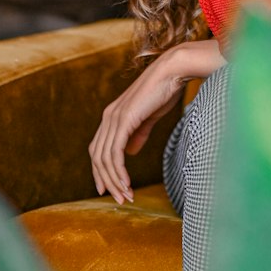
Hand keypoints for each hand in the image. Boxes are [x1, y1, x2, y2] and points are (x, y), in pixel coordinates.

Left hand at [89, 37, 225, 204]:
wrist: (172, 71)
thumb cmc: (164, 91)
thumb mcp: (149, 117)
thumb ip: (138, 134)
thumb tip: (130, 152)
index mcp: (112, 116)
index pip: (99, 149)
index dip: (101, 171)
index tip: (109, 189)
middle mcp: (108, 118)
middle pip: (98, 157)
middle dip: (107, 181)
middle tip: (120, 199)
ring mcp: (114, 118)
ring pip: (105, 158)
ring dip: (115, 181)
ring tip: (126, 196)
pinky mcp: (123, 120)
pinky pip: (115, 153)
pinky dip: (119, 171)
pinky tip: (127, 183)